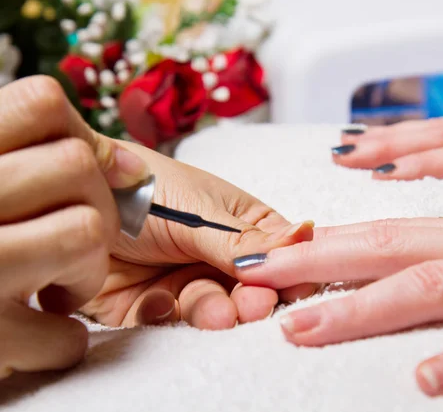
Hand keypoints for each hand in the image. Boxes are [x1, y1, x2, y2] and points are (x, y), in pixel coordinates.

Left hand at [0, 76, 314, 377]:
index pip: (275, 254)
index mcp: (238, 225)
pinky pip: (168, 322)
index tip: (291, 285)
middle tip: (253, 304)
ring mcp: (182, 280)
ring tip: (217, 312)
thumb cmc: (141, 184)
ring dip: (215, 312)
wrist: (72, 193)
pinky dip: (168, 316)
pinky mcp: (147, 305)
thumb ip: (245, 238)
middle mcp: (214, 256)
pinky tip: (159, 300)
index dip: (285, 271)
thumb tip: (306, 237)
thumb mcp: (197, 211)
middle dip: (250, 299)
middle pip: (246, 288)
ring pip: (210, 309)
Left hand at [234, 215, 442, 395]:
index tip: (266, 256)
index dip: (319, 244)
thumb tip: (379, 275)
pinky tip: (426, 380)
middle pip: (388, 247)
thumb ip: (439, 262)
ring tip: (304, 329)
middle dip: (317, 263)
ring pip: (433, 286)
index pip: (379, 232)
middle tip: (257, 280)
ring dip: (364, 308)